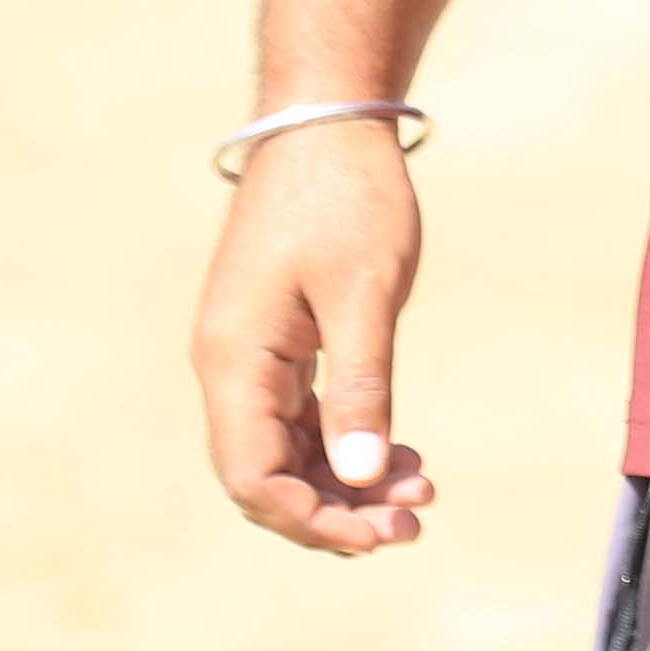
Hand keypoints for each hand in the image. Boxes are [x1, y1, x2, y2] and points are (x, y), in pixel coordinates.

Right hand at [189, 118, 434, 552]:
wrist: (328, 117)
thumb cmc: (347, 195)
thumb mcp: (365, 293)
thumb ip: (360, 388)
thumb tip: (356, 480)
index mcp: (233, 359)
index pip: (251, 476)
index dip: (310, 519)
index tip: (380, 533)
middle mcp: (228, 364)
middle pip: (266, 475)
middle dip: (336, 510)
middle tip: (415, 522)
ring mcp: (249, 353)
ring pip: (286, 451)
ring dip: (346, 481)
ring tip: (421, 490)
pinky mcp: (275, 340)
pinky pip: (299, 417)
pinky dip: (345, 442)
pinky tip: (400, 454)